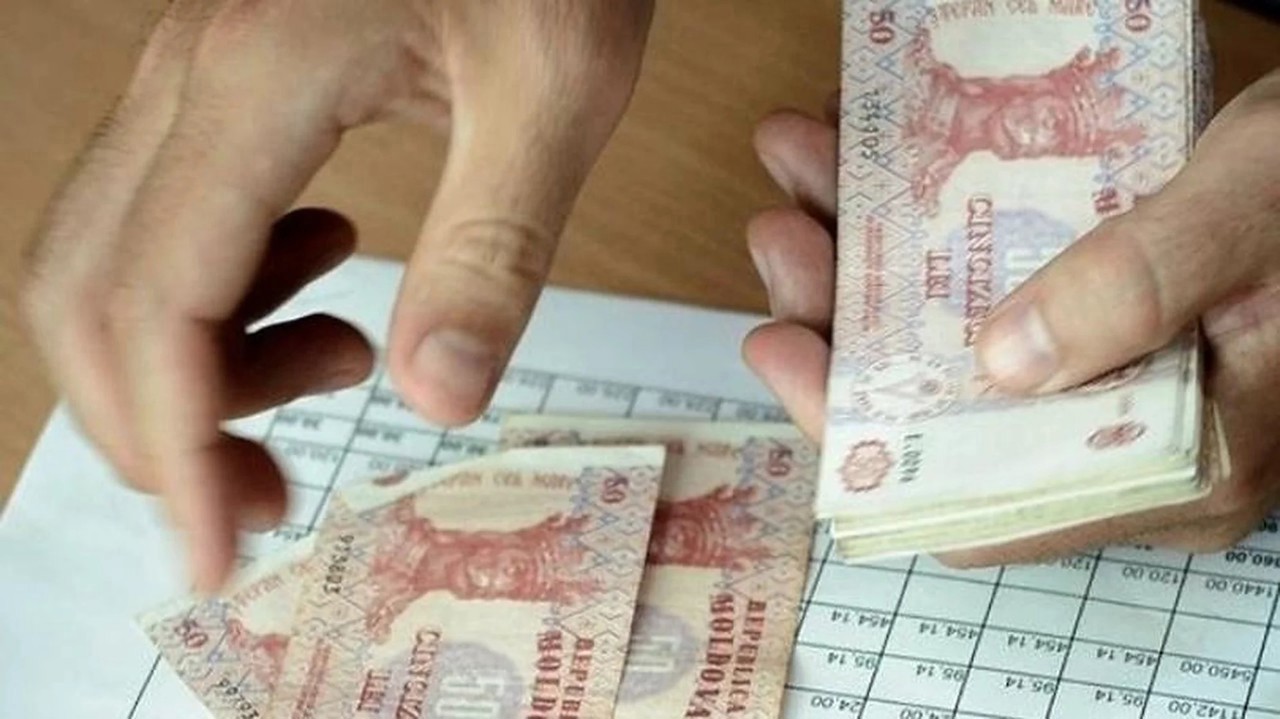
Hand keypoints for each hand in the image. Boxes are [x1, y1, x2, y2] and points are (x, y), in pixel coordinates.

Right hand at [21, 0, 653, 590]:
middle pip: (90, 293)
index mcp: (260, 75)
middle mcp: (192, 75)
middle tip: (272, 494)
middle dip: (164, 426)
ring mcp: (194, 74)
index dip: (175, 446)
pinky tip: (330, 278)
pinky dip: (223, 293)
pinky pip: (169, 215)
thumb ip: (495, 245)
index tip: (224, 549)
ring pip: (114, 259)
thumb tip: (438, 398)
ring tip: (340, 364)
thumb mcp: (557, 88)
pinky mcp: (226, 84)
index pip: (158, 301)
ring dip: (196, 360)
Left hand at [745, 71, 1279, 564]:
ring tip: (809, 179)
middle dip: (841, 326)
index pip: (971, 499)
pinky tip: (876, 172)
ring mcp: (1106, 386)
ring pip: (945, 352)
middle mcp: (1122, 447)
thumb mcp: (1250, 221)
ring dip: (863, 269)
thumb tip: (1005, 361)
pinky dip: (917, 244)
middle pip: (935, 418)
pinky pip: (979, 302)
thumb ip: (1140, 289)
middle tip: (787, 233)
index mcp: (1172, 468)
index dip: (859, 436)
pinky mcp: (1096, 328)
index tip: (785, 347)